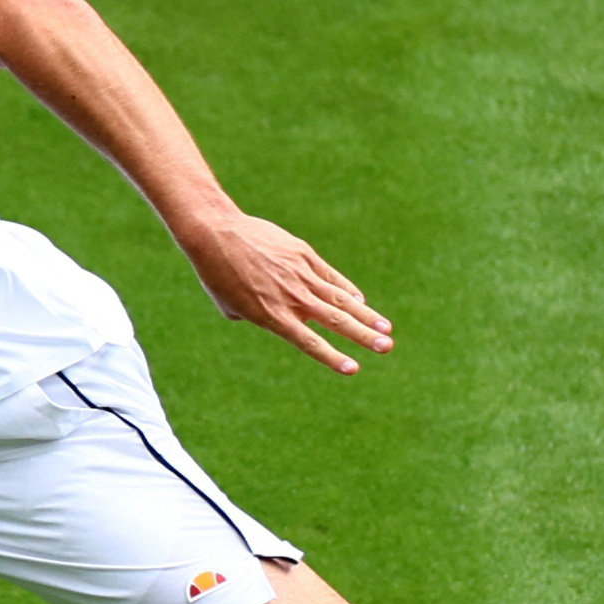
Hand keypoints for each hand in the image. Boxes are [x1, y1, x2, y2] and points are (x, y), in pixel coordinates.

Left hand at [183, 213, 393, 374]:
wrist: (216, 234)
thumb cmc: (217, 275)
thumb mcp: (232, 306)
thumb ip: (258, 318)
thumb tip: (275, 318)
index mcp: (273, 316)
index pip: (309, 342)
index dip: (332, 357)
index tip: (354, 369)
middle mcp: (292, 298)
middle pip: (336, 321)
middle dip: (364, 336)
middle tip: (387, 347)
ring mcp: (301, 275)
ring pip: (341, 298)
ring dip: (366, 315)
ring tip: (387, 329)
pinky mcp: (303, 255)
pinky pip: (330, 276)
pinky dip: (346, 289)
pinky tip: (361, 301)